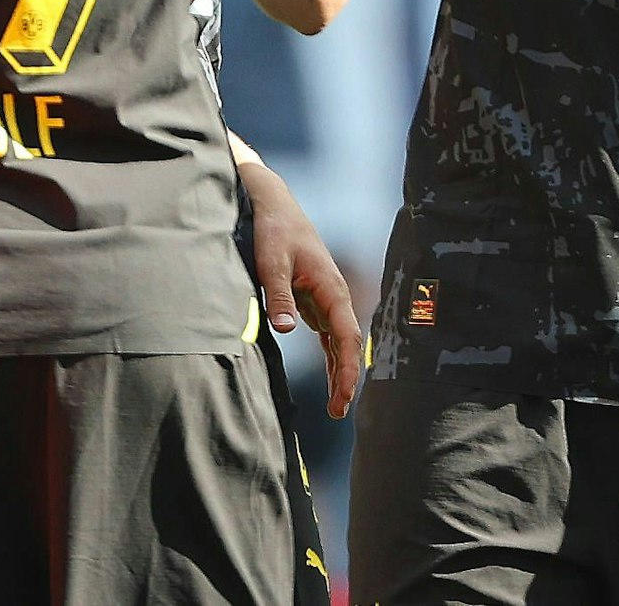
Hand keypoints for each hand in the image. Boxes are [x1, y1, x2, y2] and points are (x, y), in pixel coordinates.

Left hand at [238, 160, 362, 417]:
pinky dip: (331, 357)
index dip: (346, 369)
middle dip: (346, 378)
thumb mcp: (271, 262)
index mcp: (331, 287)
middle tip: (338, 412)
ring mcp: (325, 298)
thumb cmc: (274, 231)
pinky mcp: (313, 299)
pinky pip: (327, 334)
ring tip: (335, 406)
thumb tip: (285, 330)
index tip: (342, 397)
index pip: (346, 336)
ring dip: (339, 371)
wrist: (273, 205)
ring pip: (339, 341)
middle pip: (347, 343)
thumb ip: (279, 296)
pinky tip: (329, 378)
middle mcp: (334, 295)